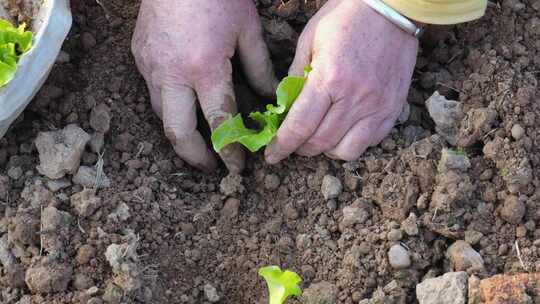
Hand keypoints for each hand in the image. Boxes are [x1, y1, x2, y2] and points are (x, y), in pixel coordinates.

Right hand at [132, 0, 276, 172]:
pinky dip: (170, 108)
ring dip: (181, 135)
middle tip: (212, 167)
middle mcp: (172, 74)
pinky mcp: (139, 58)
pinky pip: (153, 93)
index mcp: (204, 68)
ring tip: (200, 143)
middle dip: (196, 157)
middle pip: (178, 133)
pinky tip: (185, 106)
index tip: (238, 167)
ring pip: (162, 116)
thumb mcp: (247, 29)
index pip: (219, 122)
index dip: (230, 151)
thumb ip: (259, 68)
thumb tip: (270, 97)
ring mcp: (150, 66)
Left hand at [265, 0, 417, 162]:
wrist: (392, 7)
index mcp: (329, 79)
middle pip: (320, 143)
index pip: (299, 127)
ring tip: (319, 137)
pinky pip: (370, 143)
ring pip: (345, 152)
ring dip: (326, 150)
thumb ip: (295, 75)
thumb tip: (284, 107)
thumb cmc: (346, 17)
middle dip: (300, 149)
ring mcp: (377, 106)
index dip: (282, 146)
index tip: (272, 155)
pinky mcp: (393, 109)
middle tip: (293, 143)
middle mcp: (355, 98)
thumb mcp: (309, 39)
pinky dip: (352, 143)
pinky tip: (343, 130)